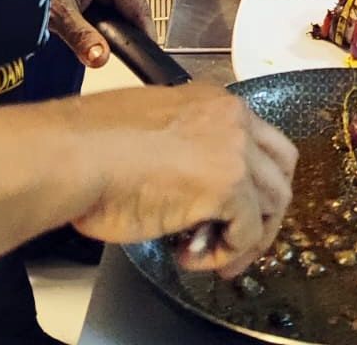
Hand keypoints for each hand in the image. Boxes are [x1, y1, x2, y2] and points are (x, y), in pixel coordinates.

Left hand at [50, 0, 154, 67]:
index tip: (140, 58)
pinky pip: (105, 7)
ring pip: (117, 11)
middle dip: (118, 34)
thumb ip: (82, 39)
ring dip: (105, 28)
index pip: (140, 10)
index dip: (141, 37)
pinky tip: (82, 26)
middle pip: (130, 12)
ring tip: (86, 37)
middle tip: (100, 52)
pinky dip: (96, 21)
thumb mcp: (59, 12)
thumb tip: (102, 58)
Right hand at [70, 83, 296, 277]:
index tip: (233, 208)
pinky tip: (191, 255)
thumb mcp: (154, 130)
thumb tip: (195, 184)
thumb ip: (188, 147)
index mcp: (215, 101)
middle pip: (280, 171)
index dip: (252, 182)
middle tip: (235, 238)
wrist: (75, 154)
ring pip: (273, 203)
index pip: (262, 142)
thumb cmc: (93, 144)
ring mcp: (236, 150)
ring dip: (246, 237)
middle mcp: (233, 118)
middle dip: (263, 211)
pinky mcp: (228, 186)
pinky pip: (248, 231)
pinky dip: (226, 252)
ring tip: (211, 254)